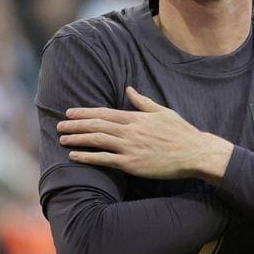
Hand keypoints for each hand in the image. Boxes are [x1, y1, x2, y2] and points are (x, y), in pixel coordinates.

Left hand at [57, 87, 232, 181]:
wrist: (194, 152)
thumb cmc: (181, 133)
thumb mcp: (162, 112)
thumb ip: (143, 102)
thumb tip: (129, 89)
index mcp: (136, 117)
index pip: (104, 113)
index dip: (85, 113)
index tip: (69, 113)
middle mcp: (130, 130)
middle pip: (96, 125)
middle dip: (75, 125)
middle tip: (59, 126)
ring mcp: (130, 147)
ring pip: (97, 140)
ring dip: (77, 139)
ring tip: (62, 139)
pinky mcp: (132, 164)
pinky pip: (104, 160)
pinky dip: (87, 157)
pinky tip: (75, 156)